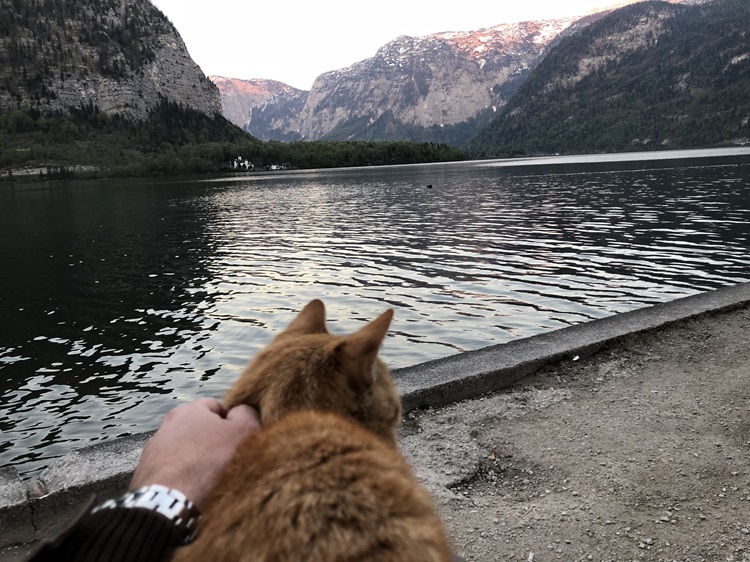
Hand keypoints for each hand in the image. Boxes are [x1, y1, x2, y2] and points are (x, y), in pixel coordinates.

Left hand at [130, 398, 259, 509]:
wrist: (168, 503)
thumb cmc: (209, 463)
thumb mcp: (243, 433)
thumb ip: (247, 415)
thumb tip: (241, 412)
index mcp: (190, 409)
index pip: (217, 407)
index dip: (232, 423)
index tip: (239, 442)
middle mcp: (167, 424)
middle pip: (199, 429)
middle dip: (213, 442)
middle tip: (227, 461)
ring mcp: (154, 449)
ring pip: (185, 450)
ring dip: (196, 460)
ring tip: (209, 480)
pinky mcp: (145, 473)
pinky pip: (172, 470)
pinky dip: (181, 477)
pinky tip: (191, 490)